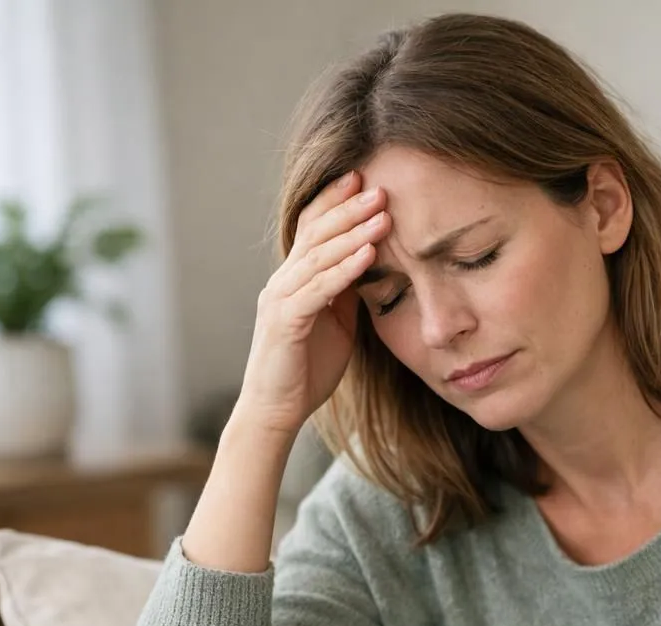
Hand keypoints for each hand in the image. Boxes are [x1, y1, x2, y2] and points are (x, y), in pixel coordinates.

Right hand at [236, 169, 391, 434]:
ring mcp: (280, 300)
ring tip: (382, 213)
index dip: (334, 201)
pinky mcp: (286, 323)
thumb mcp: (336, 323)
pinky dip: (345, 270)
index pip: (311, 228)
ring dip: (353, 233)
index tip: (363, 178)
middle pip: (315, 233)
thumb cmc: (306, 370)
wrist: (277, 411)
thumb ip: (346, 292)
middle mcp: (282, 282)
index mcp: (293, 279)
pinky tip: (369, 254)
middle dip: (348, 207)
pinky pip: (318, 289)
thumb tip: (371, 263)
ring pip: (318, 256)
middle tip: (379, 186)